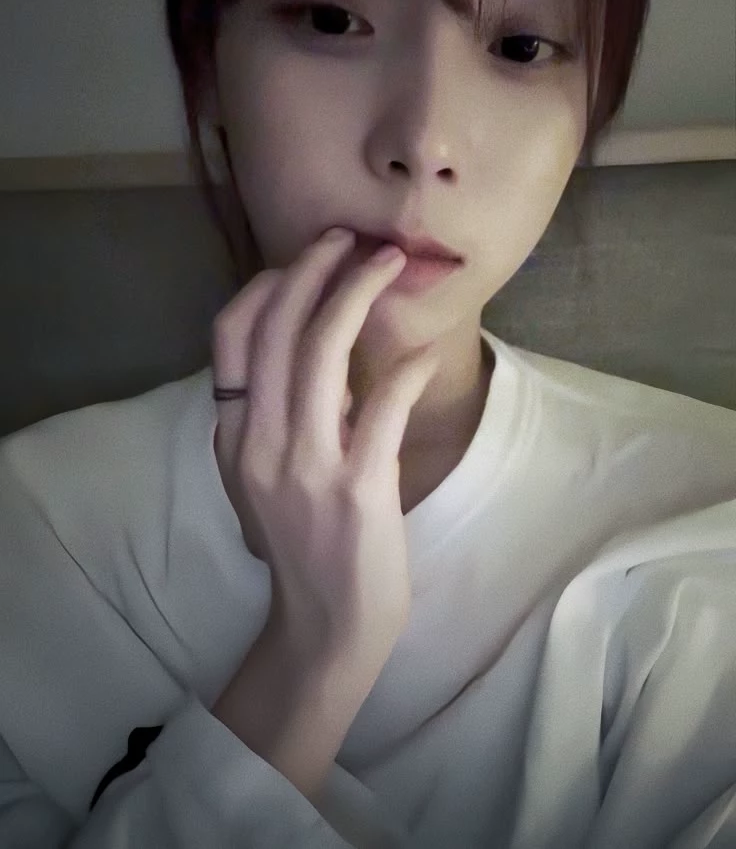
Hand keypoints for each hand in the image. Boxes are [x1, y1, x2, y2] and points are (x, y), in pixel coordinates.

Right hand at [211, 227, 439, 676]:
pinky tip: (426, 351)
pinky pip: (382, 404)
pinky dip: (406, 367)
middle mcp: (260, 442)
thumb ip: (277, 417)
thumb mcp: (266, 479)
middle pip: (277, 329)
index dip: (266, 286)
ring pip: (321, 351)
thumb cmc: (302, 549)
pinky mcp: (357, 487)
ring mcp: (307, 464)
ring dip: (357, 294)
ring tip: (387, 261)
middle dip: (314, 269)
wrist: (323, 628)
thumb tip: (319, 351)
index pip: (232, 337)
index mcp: (235, 438)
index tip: (301, 261)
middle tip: (349, 237)